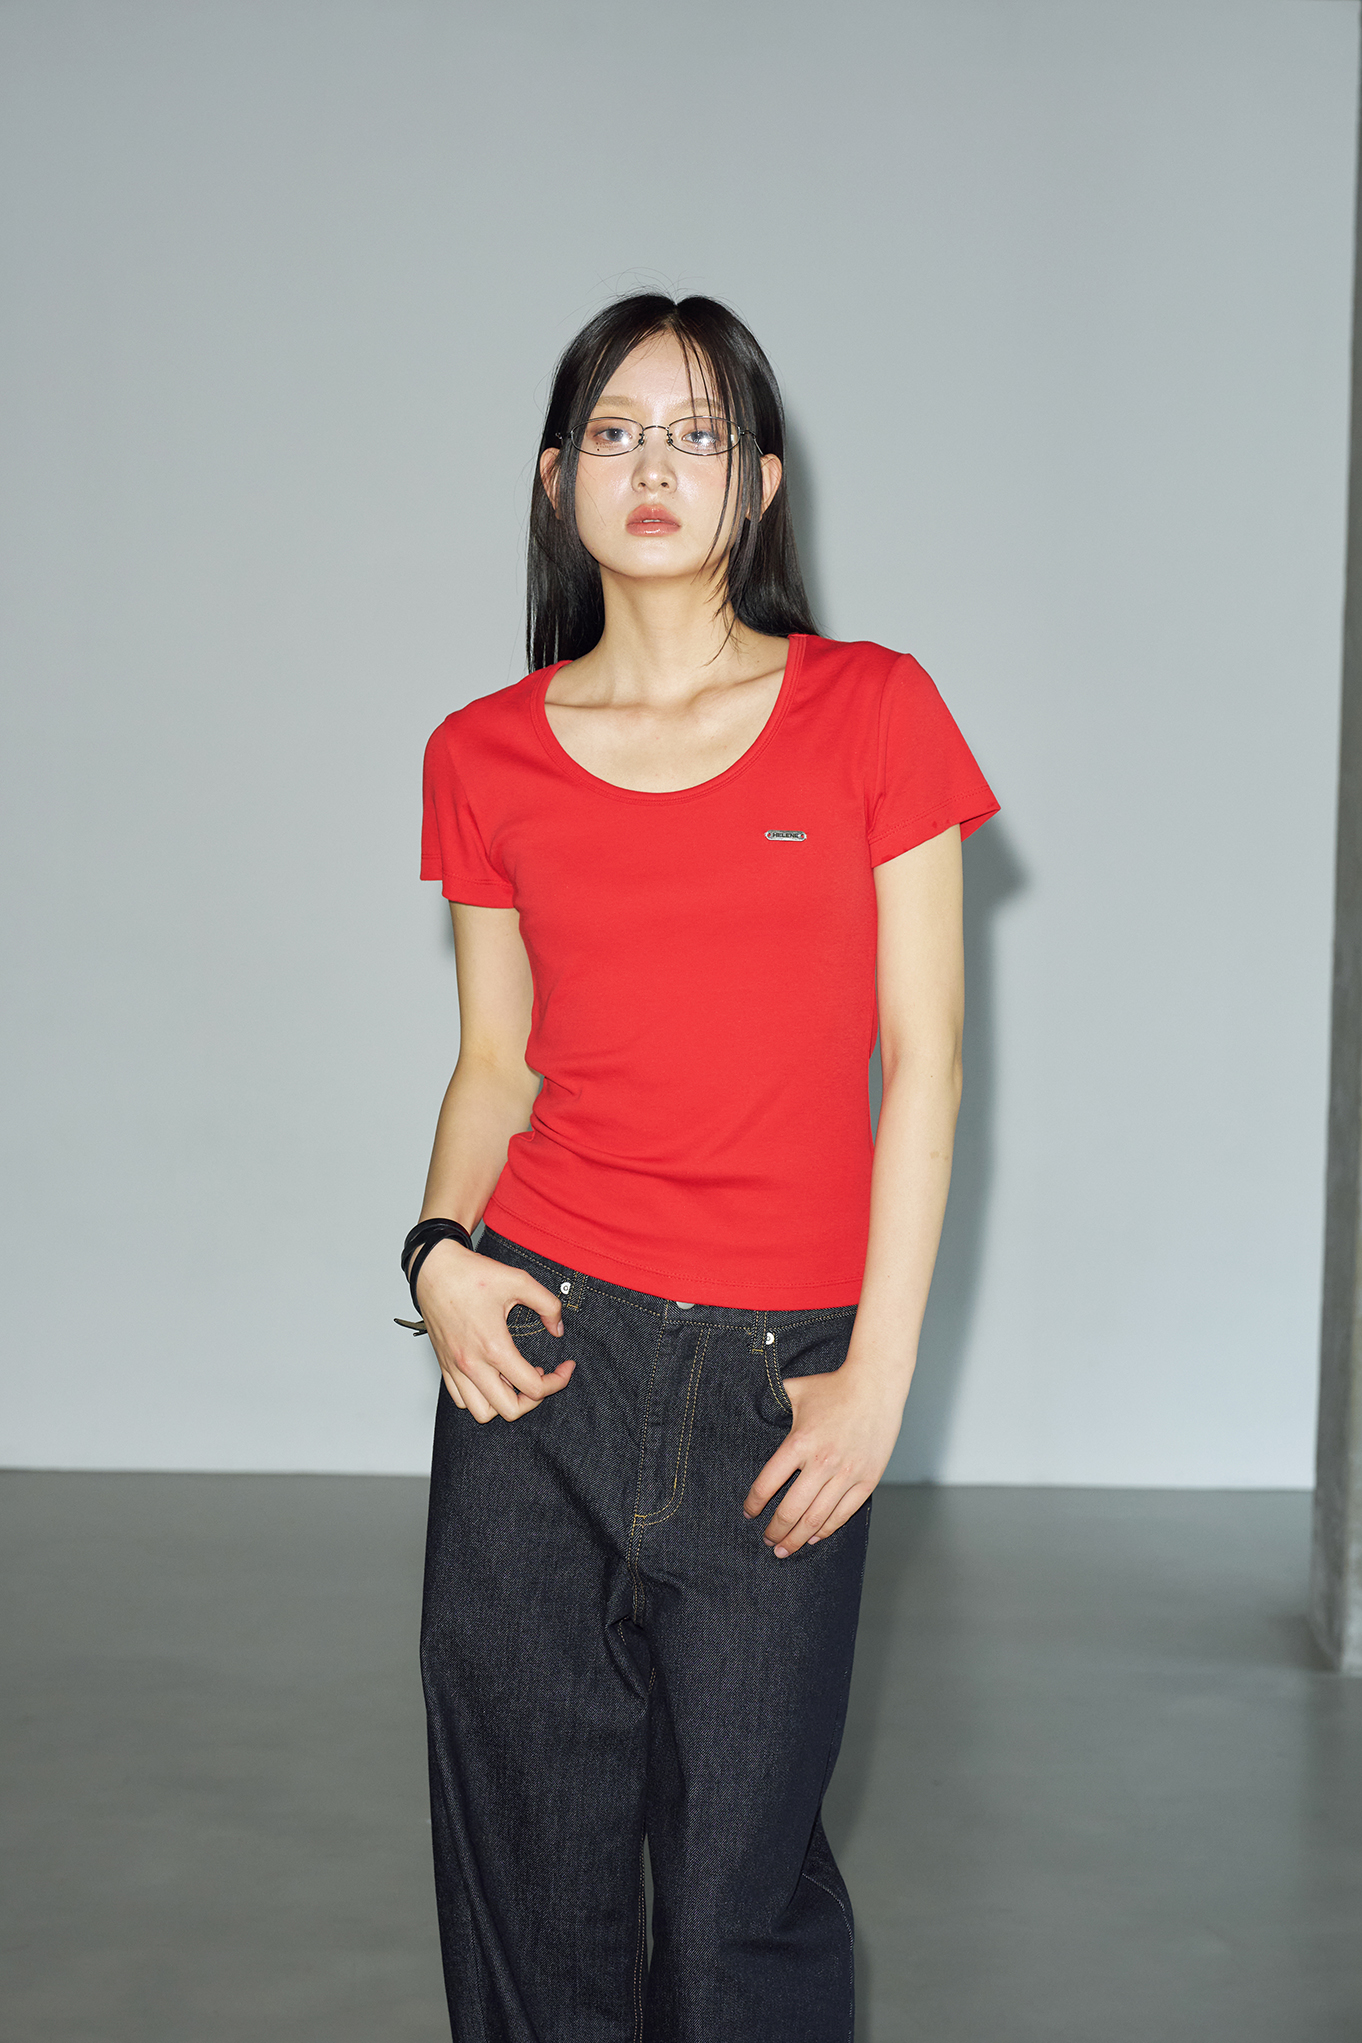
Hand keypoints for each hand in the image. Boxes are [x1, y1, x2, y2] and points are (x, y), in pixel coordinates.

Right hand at [415, 1241, 575, 1423]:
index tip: (565, 1367)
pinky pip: (461, 1399)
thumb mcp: (519, 1281)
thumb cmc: (471, 1274)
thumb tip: (557, 1329)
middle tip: (543, 1377)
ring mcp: (455, 1367)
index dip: (558, 1381)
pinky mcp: (444, 1365)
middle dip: (534, 1399)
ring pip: (482, 1412)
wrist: (433, 1269)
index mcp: (493, 1346)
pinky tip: (494, 1377)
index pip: (533, 1388)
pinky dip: (481, 1397)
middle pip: (510, 1410)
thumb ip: (548, 1305)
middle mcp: (472, 1364)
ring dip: (504, 1402)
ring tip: (516, 1379)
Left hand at [742, 1360, 904, 1555]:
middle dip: (775, 1531)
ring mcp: (847, 1474)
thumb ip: (770, 1402)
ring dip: (797, 1538)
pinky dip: (826, 1529)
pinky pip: (843, 1513)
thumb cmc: (833, 1387)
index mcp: (799, 1443)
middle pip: (791, 1510)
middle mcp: (822, 1462)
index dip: (754, 1504)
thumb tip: (748, 1405)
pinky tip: (813, 1537)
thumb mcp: (794, 1390)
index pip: (767, 1484)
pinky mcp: (867, 1479)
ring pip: (816, 1519)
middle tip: (766, 1541)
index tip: (748, 1513)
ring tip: (785, 1548)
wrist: (875, 1385)